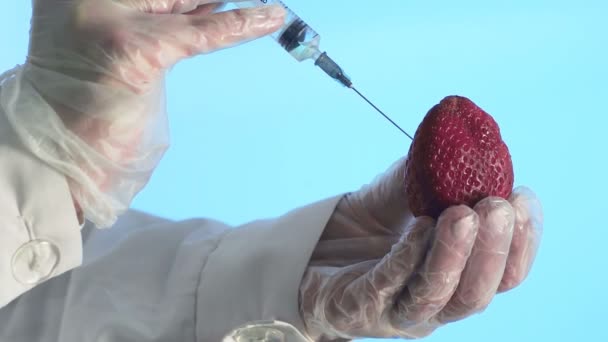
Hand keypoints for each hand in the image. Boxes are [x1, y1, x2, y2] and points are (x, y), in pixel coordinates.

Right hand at [0, 0, 284, 226]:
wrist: (53, 153)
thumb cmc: (82, 105)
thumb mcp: (117, 49)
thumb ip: (158, 22)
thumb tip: (208, 5)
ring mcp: (107, 15)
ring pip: (189, 1)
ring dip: (228, 3)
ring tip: (269, 2)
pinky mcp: (134, 48)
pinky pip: (200, 33)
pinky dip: (239, 25)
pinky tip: (271, 16)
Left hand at [299, 157, 542, 339]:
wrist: (318, 244)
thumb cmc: (374, 222)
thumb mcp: (412, 194)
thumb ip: (442, 177)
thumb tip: (473, 143)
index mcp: (456, 283)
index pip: (502, 277)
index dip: (520, 242)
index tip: (524, 199)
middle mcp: (433, 306)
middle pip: (474, 294)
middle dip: (492, 249)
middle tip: (498, 207)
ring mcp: (396, 312)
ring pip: (437, 296)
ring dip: (455, 255)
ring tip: (463, 214)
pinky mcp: (360, 307)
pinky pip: (389, 284)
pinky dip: (409, 255)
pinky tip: (420, 225)